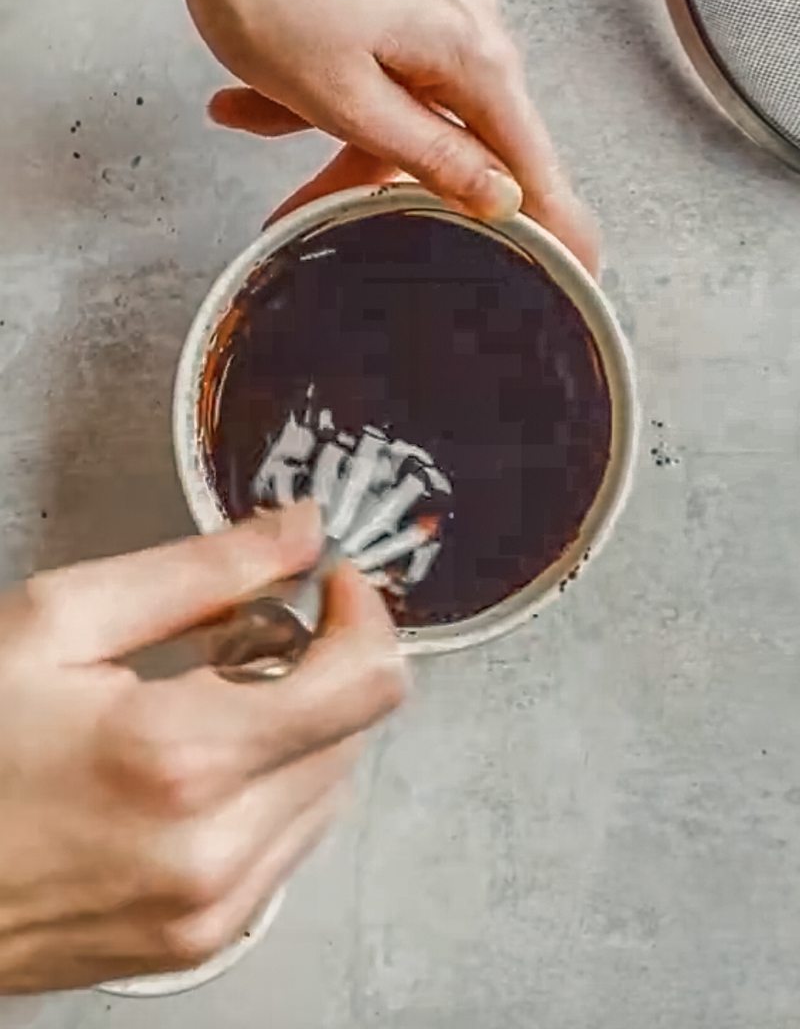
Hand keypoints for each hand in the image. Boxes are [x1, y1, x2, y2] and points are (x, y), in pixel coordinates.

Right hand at [0, 502, 407, 992]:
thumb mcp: (60, 621)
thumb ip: (202, 569)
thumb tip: (299, 529)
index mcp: (183, 758)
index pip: (366, 683)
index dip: (364, 615)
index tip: (330, 585)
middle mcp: (214, 850)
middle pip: (356, 732)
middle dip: (323, 666)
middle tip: (246, 636)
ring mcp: (212, 910)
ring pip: (330, 788)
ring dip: (301, 728)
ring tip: (210, 701)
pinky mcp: (201, 941)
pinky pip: (289, 843)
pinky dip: (272, 787)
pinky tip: (201, 764)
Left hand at [170, 0, 598, 271]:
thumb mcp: (348, 101)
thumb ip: (430, 156)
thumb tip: (498, 195)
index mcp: (474, 55)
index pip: (532, 164)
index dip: (554, 223)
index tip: (581, 266)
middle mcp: (468, 19)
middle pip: (454, 136)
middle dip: (378, 175)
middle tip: (317, 205)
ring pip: (402, 99)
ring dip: (333, 123)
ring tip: (260, 111)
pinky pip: (376, 61)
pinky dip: (325, 84)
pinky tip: (266, 86)